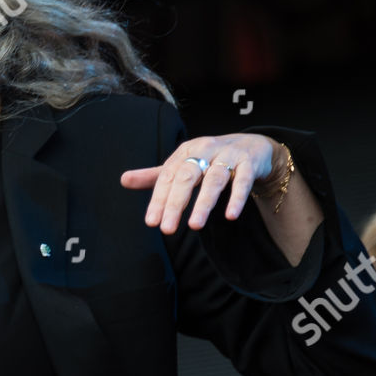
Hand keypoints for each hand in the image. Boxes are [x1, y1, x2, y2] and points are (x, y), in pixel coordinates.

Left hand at [120, 134, 280, 233]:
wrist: (252, 146)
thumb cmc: (210, 159)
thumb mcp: (183, 164)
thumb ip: (155, 176)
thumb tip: (123, 180)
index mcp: (185, 152)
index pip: (167, 177)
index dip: (158, 199)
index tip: (151, 222)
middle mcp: (205, 150)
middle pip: (187, 177)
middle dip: (176, 203)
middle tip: (166, 229)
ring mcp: (228, 156)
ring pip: (214, 179)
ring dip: (204, 203)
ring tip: (194, 226)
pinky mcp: (249, 163)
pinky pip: (242, 181)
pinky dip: (236, 197)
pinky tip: (230, 216)